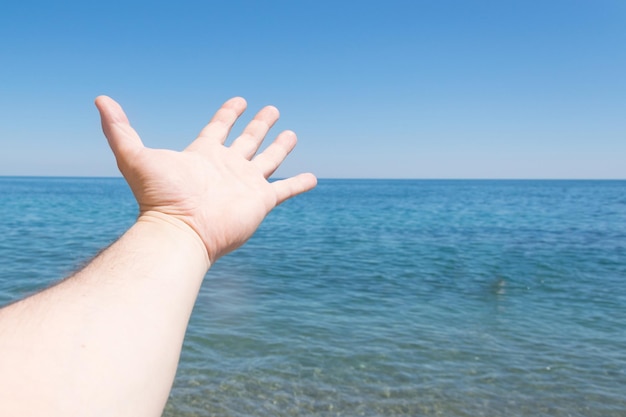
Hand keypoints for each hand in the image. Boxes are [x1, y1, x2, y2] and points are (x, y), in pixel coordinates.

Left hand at [95, 96, 316, 262]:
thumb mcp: (134, 157)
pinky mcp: (260, 202)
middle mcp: (226, 167)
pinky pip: (284, 190)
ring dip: (280, 147)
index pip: (219, 127)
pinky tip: (312, 177)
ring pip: (268, 160)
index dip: (229, 113)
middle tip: (271, 110)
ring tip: (292, 133)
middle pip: (247, 140)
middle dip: (259, 125)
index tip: (240, 100)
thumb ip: (119, 129)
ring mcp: (244, 184)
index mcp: (204, 155)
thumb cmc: (157, 198)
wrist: (179, 233)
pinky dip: (298, 183)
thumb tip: (100, 99)